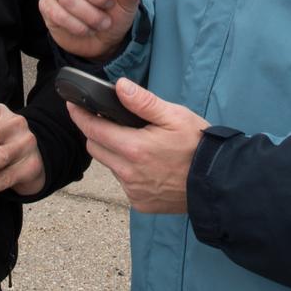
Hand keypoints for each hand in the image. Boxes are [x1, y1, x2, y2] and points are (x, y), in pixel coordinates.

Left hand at [66, 78, 208, 213]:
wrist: (218, 182)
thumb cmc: (198, 145)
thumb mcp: (174, 116)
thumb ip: (143, 102)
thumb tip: (120, 87)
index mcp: (133, 148)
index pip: (93, 130)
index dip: (80, 116)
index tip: (72, 105)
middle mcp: (128, 173)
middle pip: (96, 149)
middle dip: (97, 133)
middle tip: (111, 123)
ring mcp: (134, 191)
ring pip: (110, 167)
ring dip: (115, 153)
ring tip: (136, 144)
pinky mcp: (141, 203)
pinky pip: (124, 184)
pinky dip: (128, 172)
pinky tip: (148, 165)